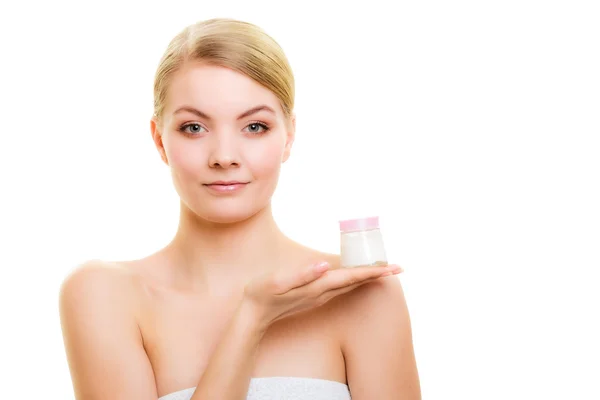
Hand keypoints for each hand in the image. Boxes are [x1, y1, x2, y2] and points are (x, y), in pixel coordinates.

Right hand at [242, 261, 402, 329]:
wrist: (253, 315)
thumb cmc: (262, 295)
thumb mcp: (277, 282)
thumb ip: (301, 274)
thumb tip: (324, 265)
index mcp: (317, 286)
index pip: (351, 277)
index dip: (372, 271)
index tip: (391, 268)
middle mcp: (322, 292)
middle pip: (356, 281)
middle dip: (378, 274)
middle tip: (399, 268)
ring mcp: (319, 295)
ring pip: (350, 284)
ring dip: (368, 276)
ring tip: (384, 269)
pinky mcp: (314, 295)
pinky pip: (341, 286)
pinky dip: (354, 278)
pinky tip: (357, 275)